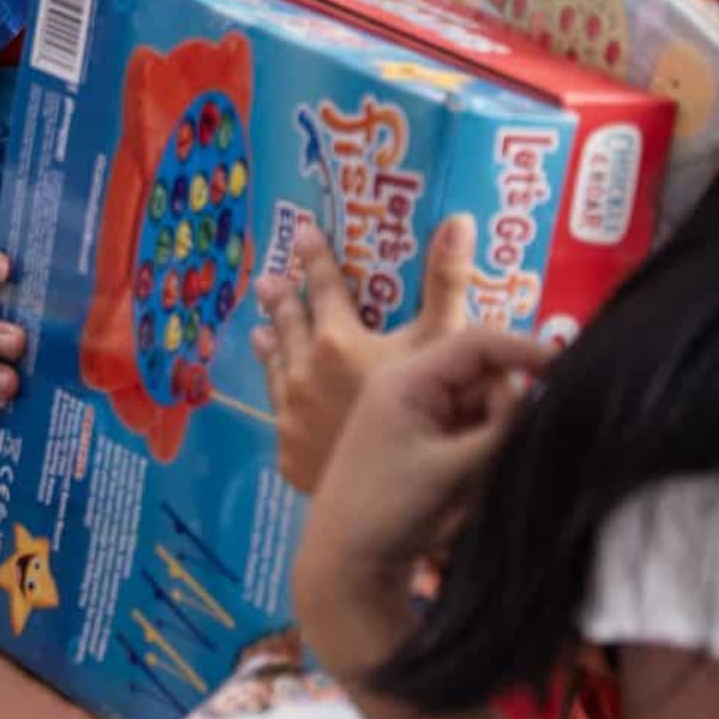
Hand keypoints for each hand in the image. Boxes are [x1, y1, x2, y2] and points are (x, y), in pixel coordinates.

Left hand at [255, 214, 480, 495]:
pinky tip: (277, 396)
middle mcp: (301, 373)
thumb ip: (447, 282)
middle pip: (289, 325)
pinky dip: (277, 397)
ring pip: (275, 369)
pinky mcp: (288, 451)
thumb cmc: (423, 419)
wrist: (385, 499)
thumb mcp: (440, 345)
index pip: (322, 287)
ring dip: (271, 346)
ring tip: (260, 332)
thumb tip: (458, 220)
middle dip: (280, 299)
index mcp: (336, 341)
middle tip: (266, 279)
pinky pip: (278, 414)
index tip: (300, 231)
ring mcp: (289, 415)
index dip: (313, 256)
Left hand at [291, 322, 555, 680]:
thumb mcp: (454, 467)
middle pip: (484, 373)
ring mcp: (415, 411)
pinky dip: (480, 447)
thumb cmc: (389, 510)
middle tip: (488, 454)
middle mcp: (408, 385)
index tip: (566, 368)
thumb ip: (503, 429)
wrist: (347, 559)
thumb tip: (546, 398)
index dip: (524, 349)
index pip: (477, 342)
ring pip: (482, 403)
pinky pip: (469, 426)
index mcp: (406, 378)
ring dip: (492, 432)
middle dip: (503, 407)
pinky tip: (465, 480)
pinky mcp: (422, 437)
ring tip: (468, 476)